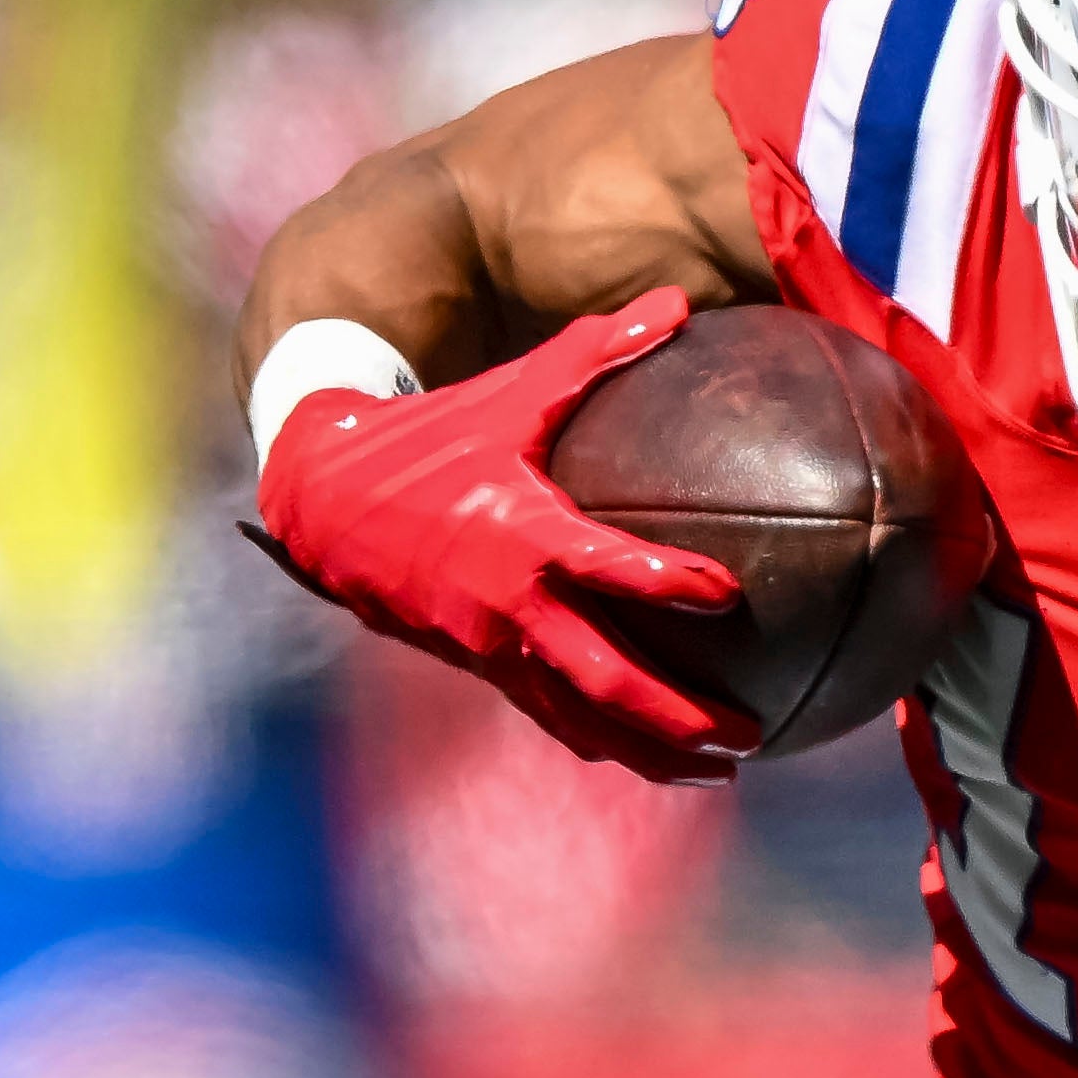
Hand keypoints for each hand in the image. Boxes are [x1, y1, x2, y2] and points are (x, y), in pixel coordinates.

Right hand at [244, 285, 750, 785]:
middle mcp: (509, 605)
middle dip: (678, 718)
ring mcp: (493, 648)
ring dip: (651, 753)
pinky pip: (553, 715)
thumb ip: (597, 352)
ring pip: (582, 720)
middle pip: (605, 681)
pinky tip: (654, 753)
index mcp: (521, 534)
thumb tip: (678, 302)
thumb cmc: (430, 438)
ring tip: (722, 774)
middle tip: (750, 735)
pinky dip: (605, 738)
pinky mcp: (481, 668)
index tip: (730, 594)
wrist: (327, 503)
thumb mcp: (509, 391)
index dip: (669, 584)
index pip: (607, 569)